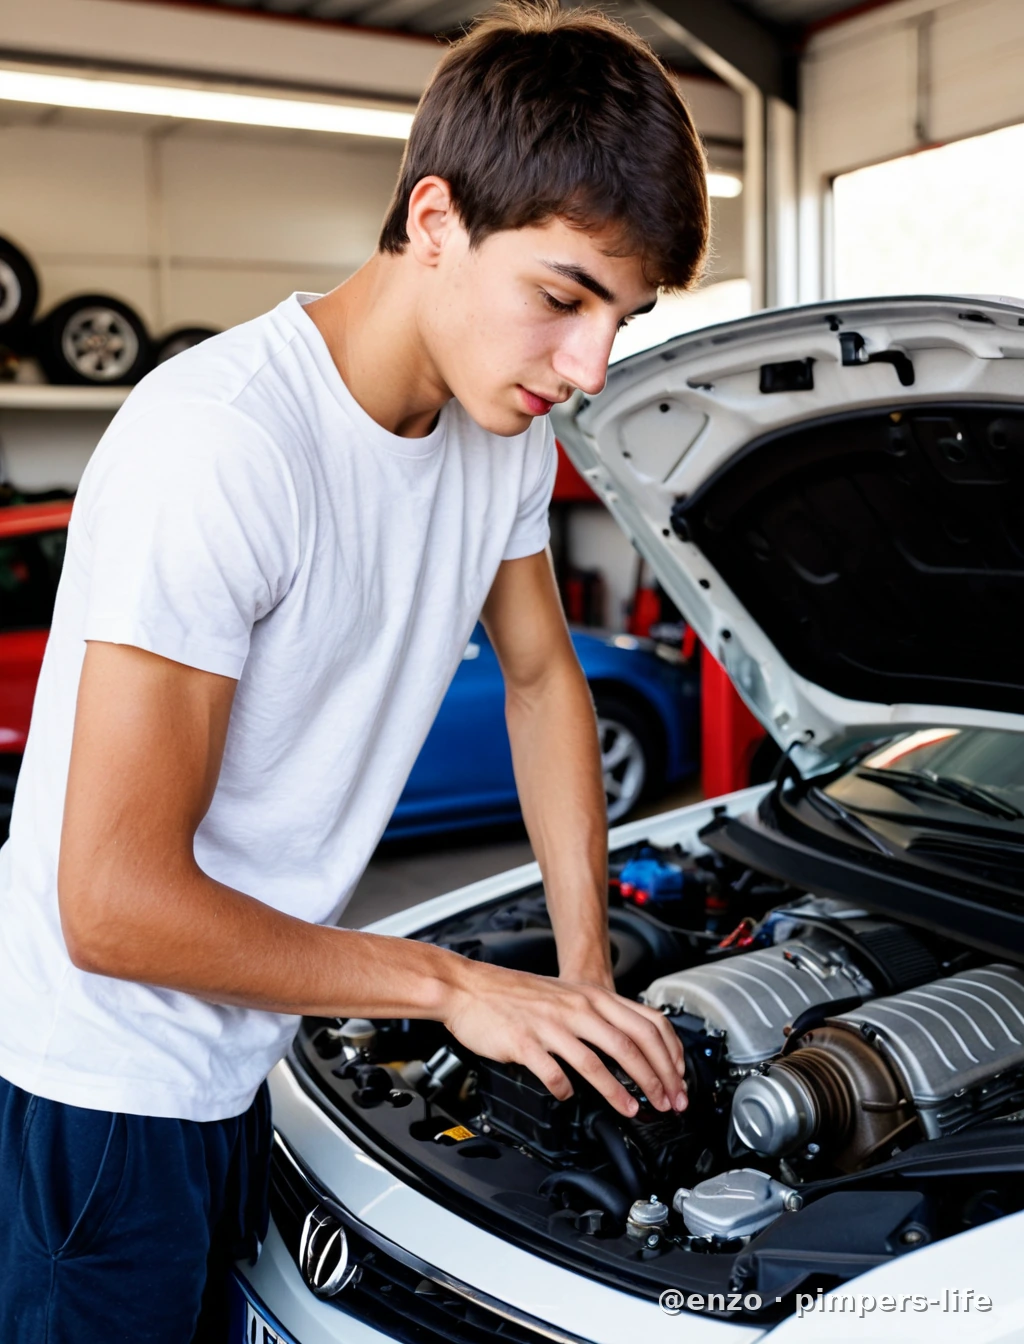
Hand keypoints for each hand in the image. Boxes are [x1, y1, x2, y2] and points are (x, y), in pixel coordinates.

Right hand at [443, 960, 686, 1118]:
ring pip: (597, 1060)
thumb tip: (630, 1044)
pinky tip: (570, 1099)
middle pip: (630, 1044)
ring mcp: (551, 1025)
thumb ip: (597, 1016)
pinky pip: (553, 1071)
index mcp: (591, 996)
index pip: (646, 1023)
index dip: (669, 1055)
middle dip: (656, 1078)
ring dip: (620, 1090)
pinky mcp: (525, 1042)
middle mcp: (577, 1007)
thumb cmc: (516, 994)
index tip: (679, 1080)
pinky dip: (566, 1089)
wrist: (470, 988)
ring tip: (633, 1109)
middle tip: (668, 1102)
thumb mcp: (566, 995)